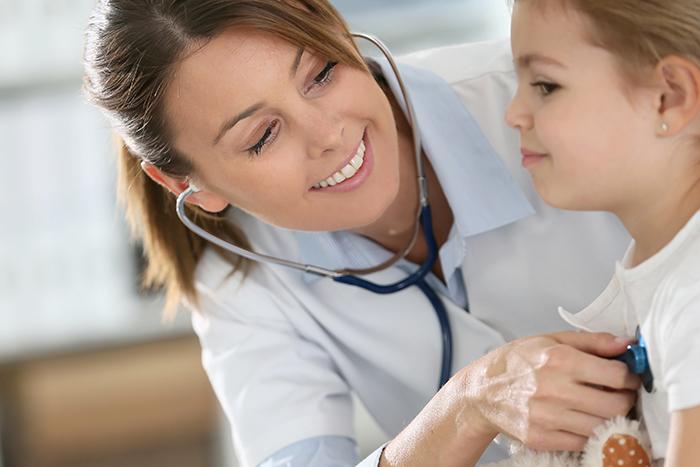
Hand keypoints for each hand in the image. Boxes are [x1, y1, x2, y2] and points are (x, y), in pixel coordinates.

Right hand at [457, 331, 639, 451]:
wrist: (480, 391)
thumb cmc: (517, 362)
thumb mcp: (551, 340)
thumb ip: (592, 341)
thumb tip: (627, 344)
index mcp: (560, 359)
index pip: (617, 375)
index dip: (629, 376)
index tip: (627, 377)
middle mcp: (555, 389)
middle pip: (617, 405)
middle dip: (625, 399)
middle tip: (619, 394)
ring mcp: (548, 417)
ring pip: (603, 426)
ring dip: (609, 418)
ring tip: (601, 407)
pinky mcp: (541, 438)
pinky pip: (583, 442)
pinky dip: (588, 432)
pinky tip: (581, 419)